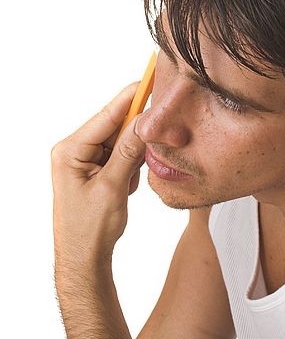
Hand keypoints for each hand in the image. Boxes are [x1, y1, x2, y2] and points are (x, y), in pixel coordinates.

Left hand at [51, 82, 146, 272]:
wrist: (84, 258)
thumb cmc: (89, 228)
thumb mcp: (113, 186)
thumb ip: (128, 151)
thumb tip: (144, 121)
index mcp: (71, 150)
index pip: (106, 115)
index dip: (130, 98)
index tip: (150, 80)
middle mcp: (75, 150)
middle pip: (114, 126)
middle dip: (136, 133)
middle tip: (160, 134)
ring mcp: (85, 160)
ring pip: (120, 141)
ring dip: (133, 155)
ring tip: (130, 181)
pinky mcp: (96, 170)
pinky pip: (120, 156)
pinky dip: (130, 166)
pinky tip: (127, 186)